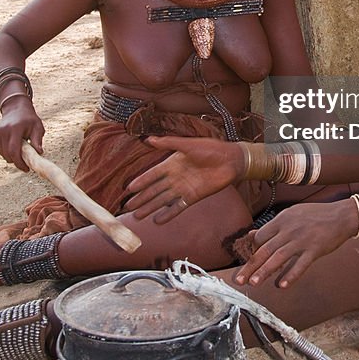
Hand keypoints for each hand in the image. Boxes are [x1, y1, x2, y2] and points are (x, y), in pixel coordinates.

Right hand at [0, 97, 44, 170]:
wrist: (16, 109)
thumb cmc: (29, 119)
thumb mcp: (37, 127)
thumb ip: (37, 140)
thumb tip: (39, 153)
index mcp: (15, 129)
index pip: (14, 150)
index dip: (20, 162)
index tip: (27, 169)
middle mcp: (3, 130)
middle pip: (8, 154)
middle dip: (17, 161)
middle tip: (26, 162)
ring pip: (3, 154)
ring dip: (12, 156)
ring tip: (21, 150)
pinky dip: (6, 152)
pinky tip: (13, 146)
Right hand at [124, 136, 244, 221]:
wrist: (231, 160)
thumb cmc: (210, 148)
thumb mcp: (188, 144)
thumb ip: (168, 143)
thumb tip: (148, 139)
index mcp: (172, 163)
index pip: (153, 174)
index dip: (141, 181)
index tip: (128, 189)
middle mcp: (175, 177)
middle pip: (155, 190)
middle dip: (141, 198)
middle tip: (127, 208)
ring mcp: (183, 188)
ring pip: (163, 200)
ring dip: (150, 208)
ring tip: (137, 216)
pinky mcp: (193, 197)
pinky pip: (178, 207)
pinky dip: (168, 214)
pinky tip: (157, 220)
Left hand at [234, 199, 358, 288]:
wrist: (341, 215)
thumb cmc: (315, 215)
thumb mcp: (292, 214)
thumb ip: (273, 226)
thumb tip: (252, 235)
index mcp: (282, 219)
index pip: (261, 237)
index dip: (252, 251)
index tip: (248, 263)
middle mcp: (289, 229)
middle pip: (265, 249)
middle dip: (250, 265)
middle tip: (239, 279)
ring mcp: (302, 240)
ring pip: (279, 258)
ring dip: (265, 271)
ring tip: (253, 283)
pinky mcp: (315, 250)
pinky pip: (300, 265)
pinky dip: (290, 275)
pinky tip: (281, 285)